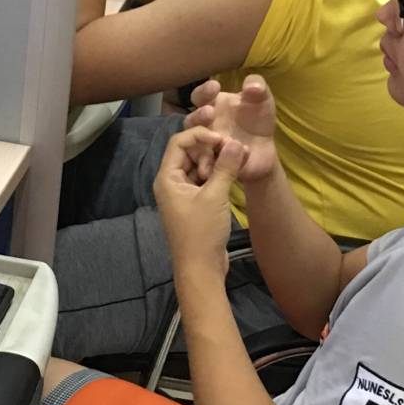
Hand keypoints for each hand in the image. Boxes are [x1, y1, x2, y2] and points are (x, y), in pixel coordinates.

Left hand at [153, 125, 247, 276]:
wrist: (201, 269)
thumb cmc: (202, 232)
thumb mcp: (215, 196)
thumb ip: (225, 167)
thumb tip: (236, 142)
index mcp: (167, 178)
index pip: (179, 142)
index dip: (201, 135)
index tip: (223, 139)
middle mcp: (171, 182)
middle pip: (190, 152)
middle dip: (211, 148)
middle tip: (233, 153)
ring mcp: (183, 193)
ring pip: (199, 165)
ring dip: (217, 162)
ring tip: (236, 163)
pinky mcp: (195, 203)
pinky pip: (205, 179)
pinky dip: (218, 174)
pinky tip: (234, 173)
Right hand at [186, 75, 278, 184]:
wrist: (264, 151)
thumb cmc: (258, 119)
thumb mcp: (262, 99)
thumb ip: (258, 87)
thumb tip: (251, 86)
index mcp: (212, 104)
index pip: (200, 96)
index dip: (204, 91)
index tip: (215, 87)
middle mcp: (204, 124)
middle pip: (191, 120)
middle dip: (198, 116)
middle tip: (210, 112)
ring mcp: (205, 145)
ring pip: (195, 143)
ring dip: (204, 140)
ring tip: (220, 139)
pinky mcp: (212, 164)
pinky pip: (208, 164)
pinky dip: (216, 162)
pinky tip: (228, 159)